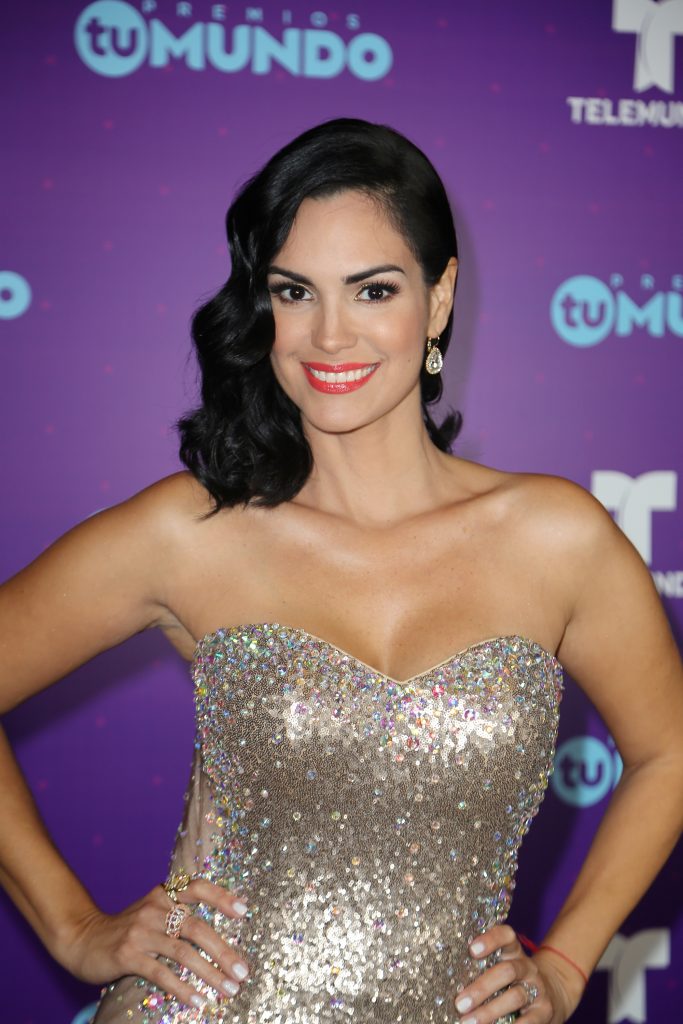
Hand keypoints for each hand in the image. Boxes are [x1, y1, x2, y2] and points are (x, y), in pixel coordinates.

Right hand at [60, 877, 250, 1009]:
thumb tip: (218, 937)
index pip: (197, 887)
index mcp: (163, 894)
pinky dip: (183, 987)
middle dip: (223, 951)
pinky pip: (161, 973)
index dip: (221, 897)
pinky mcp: (128, 955)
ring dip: (210, 973)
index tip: (244, 911)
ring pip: (183, 952)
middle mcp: (154, 908)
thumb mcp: (152, 913)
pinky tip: (198, 1000)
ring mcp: (140, 931)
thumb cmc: (126, 930)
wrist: (82, 938)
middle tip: (242, 971)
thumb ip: (178, 915)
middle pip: (196, 927)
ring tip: (229, 989)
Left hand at [452, 925, 583, 1023]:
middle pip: (507, 971)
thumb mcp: (501, 965)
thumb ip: (480, 967)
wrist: (554, 991)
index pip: (506, 935)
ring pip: (515, 996)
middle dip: (481, 988)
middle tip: (459, 1004)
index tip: (472, 949)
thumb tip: (445, 978)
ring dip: (490, 1011)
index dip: (491, 939)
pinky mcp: (545, 1010)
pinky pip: (529, 1021)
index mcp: (513, 951)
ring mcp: (538, 988)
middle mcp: (527, 967)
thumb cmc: (513, 979)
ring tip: (468, 1023)